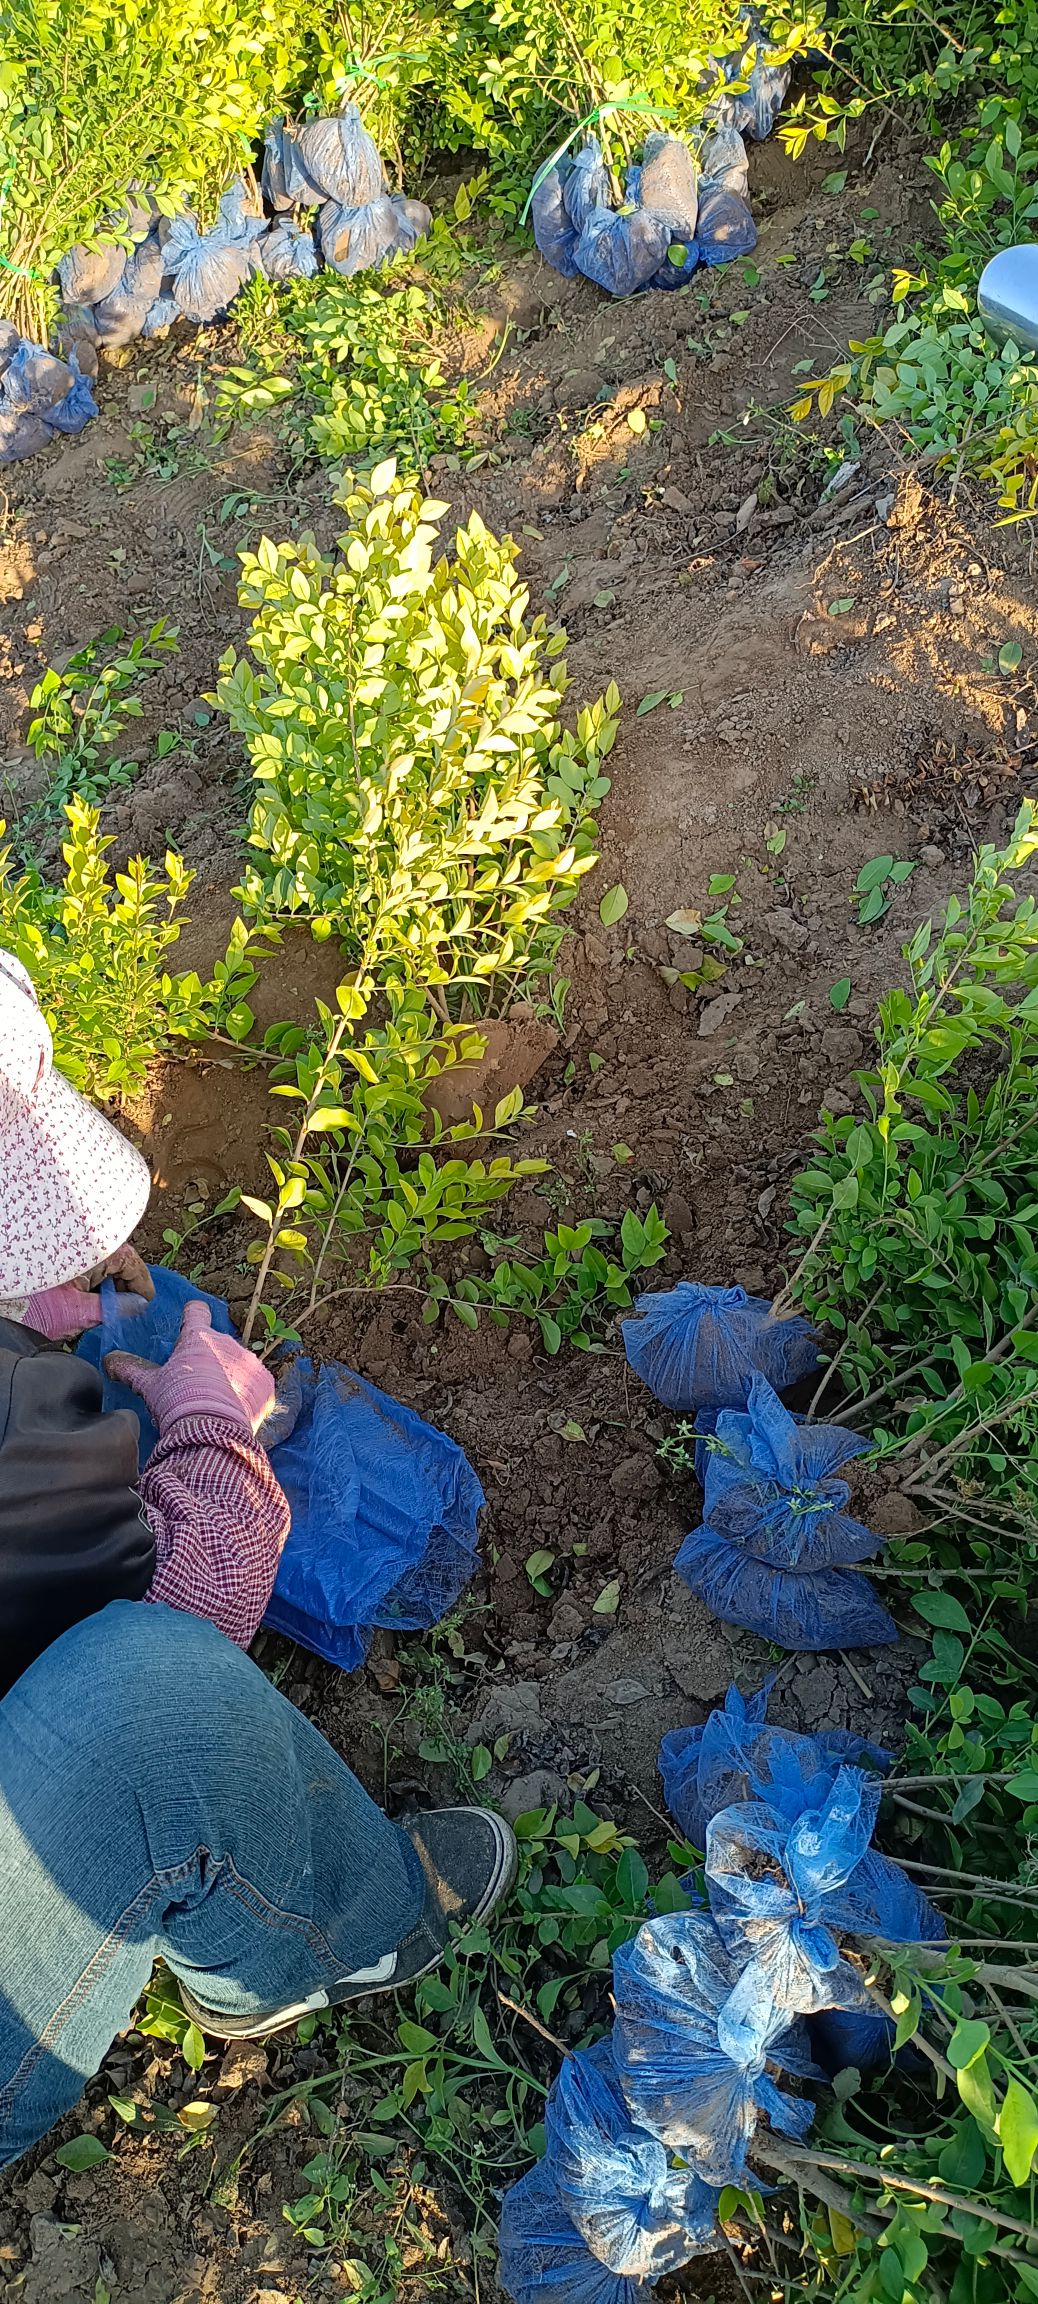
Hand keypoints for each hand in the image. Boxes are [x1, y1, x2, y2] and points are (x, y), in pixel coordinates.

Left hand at [24, 1245, 155, 1338]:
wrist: (2, 1305)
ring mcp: (71, 1245)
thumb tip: (138, 1305)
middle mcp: (85, 1241)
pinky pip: (84, 1262)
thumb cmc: (37, 1305)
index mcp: (97, 1250)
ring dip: (104, 1283)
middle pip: (118, 1260)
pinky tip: (83, 1297)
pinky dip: (89, 1278)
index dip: (142, 1286)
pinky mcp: (57, 1251)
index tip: (145, 1305)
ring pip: (100, 1261)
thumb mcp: (81, 1312)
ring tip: (100, 1308)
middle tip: (123, 1311)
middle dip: (122, 1286)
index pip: (133, 1263)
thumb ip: (115, 1308)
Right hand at [105, 1300, 275, 1436]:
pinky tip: (233, 1411)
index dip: (191, 1318)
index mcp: (199, 1336)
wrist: (212, 1433)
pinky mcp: (266, 1384)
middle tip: (194, 1383)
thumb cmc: (177, 1402)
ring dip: (228, 1376)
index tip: (187, 1328)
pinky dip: (246, 1394)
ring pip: (237, 1363)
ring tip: (215, 1402)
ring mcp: (250, 1363)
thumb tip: (109, 1360)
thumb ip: (131, 1369)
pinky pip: (255, 1384)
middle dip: (208, 1358)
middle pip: (216, 1343)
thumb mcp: (150, 1386)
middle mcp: (228, 1342)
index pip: (196, 1311)